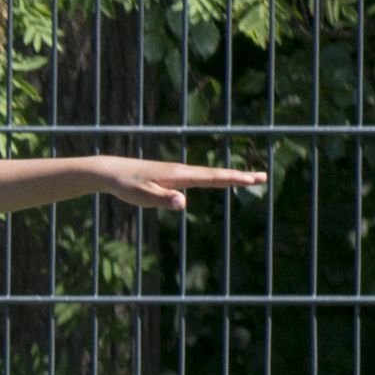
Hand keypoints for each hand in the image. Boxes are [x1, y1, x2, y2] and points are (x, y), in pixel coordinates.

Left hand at [69, 158, 268, 211]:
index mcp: (179, 175)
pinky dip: (215, 179)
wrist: (111, 171)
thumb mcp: (142, 197)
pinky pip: (199, 179)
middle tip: (263, 177)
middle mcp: (182, 171)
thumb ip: (162, 199)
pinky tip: (219, 182)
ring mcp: (178, 173)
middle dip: (240, 176)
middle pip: (216, 174)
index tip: (253, 179)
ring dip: (230, 177)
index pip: (212, 178)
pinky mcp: (172, 177)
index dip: (234, 179)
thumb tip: (184, 203)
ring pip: (209, 176)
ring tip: (249, 179)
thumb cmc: (126, 185)